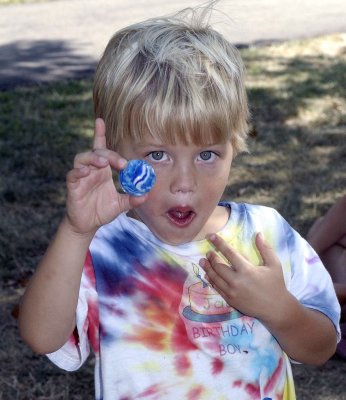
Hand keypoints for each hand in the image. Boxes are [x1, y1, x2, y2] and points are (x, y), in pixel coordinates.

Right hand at [65, 118, 146, 234]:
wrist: (87, 225)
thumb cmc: (102, 211)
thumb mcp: (120, 205)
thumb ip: (132, 199)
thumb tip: (145, 194)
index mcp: (102, 171)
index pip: (101, 148)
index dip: (99, 134)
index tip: (100, 120)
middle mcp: (91, 170)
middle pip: (97, 152)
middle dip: (110, 154)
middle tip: (122, 164)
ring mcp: (81, 177)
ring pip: (82, 158)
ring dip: (94, 158)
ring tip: (104, 163)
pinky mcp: (73, 186)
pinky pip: (73, 175)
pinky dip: (79, 172)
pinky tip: (86, 172)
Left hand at [199, 232, 289, 322]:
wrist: (276, 309)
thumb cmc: (276, 284)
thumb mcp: (274, 264)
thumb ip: (265, 248)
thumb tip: (258, 234)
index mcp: (247, 270)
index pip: (229, 253)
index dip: (219, 243)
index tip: (211, 236)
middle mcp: (237, 281)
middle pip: (218, 266)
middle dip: (211, 257)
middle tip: (208, 252)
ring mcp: (232, 292)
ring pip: (215, 278)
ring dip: (208, 268)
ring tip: (203, 261)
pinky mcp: (231, 300)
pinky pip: (217, 288)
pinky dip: (211, 280)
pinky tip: (208, 275)